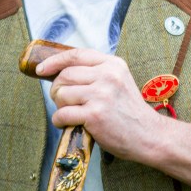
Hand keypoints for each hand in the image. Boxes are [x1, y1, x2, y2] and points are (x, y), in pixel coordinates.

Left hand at [37, 48, 164, 158]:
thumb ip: (97, 73)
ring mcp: (101, 95)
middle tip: (62, 101)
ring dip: (59, 106)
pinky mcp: (94, 115)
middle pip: (65, 75)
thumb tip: (62, 72)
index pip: (76, 55)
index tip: (42, 69)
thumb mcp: (119, 82)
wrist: (148, 135)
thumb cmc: (129, 112)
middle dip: (57, 89)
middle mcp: (107, 76)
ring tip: (69, 113)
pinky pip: (62, 113)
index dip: (55, 61)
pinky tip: (66, 123)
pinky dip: (59, 120)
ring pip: (62, 94)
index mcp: (113, 64)